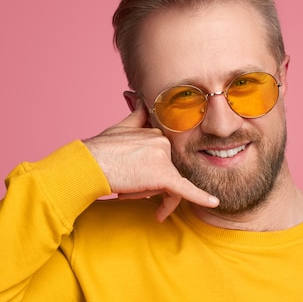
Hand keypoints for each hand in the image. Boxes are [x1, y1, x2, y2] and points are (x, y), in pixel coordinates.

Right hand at [82, 101, 218, 220]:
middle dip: (150, 187)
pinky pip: (185, 190)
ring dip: (154, 197)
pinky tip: (213, 203)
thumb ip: (136, 116)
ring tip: (131, 197)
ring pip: (170, 185)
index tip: (137, 180)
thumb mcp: (120, 127)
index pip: (164, 158)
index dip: (151, 173)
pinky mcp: (163, 175)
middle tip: (128, 190)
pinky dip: (201, 197)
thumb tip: (140, 98)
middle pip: (168, 173)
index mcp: (156, 132)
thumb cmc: (100, 149)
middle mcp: (163, 142)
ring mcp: (163, 157)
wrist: (88, 163)